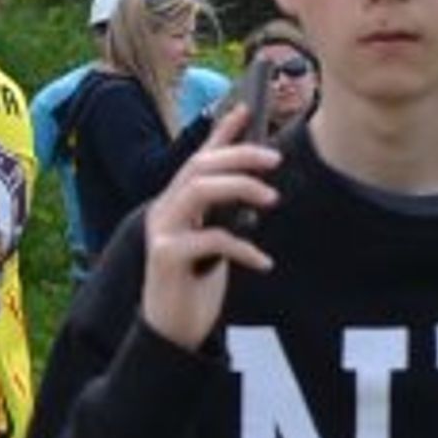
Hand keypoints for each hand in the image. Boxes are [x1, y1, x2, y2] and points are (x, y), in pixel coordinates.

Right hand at [139, 95, 278, 353]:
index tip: (248, 108)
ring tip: (270, 200)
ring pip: (199, 190)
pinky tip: (262, 261)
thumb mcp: (211, 244)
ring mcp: (162, 232)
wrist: (169, 329)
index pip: (198, 159)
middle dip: (240, 156)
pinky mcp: (166, 257)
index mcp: (175, 205)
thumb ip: (222, 217)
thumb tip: (256, 191)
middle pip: (200, 167)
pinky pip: (209, 239)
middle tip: (275, 161)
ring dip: (240, 188)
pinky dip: (242, 247)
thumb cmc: (193, 285)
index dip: (222, 132)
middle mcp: (164, 212)